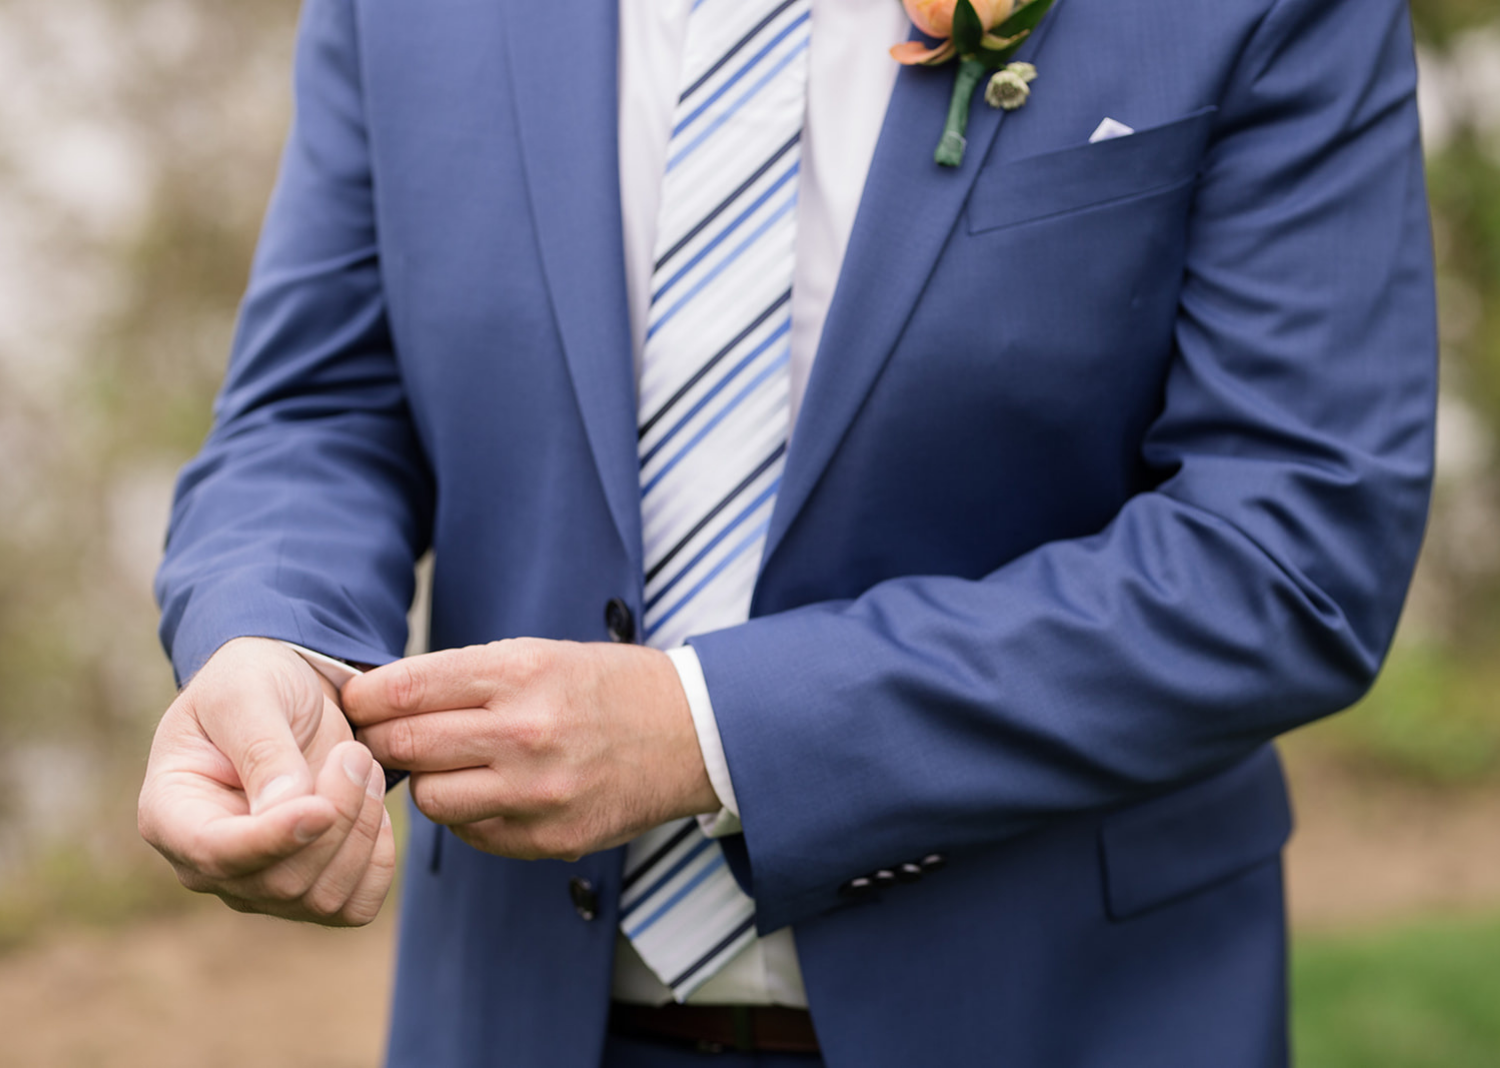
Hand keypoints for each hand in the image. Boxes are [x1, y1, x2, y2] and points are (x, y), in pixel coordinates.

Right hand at [138, 637, 396, 925]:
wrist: (289, 692)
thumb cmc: (254, 683)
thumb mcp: (247, 694)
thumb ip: (261, 748)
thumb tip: (283, 809)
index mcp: (172, 814)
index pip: (216, 854)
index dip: (273, 839)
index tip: (321, 806)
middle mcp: (209, 864)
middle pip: (282, 882)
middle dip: (337, 816)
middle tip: (354, 753)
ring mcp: (258, 885)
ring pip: (324, 898)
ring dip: (363, 829)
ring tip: (362, 766)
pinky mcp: (308, 890)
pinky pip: (355, 906)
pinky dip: (379, 859)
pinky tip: (372, 806)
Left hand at [343, 639, 717, 860]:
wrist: (690, 732)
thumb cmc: (603, 686)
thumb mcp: (538, 655)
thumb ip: (463, 678)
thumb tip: (379, 700)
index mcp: (519, 673)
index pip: (404, 690)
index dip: (366, 698)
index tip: (357, 701)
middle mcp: (525, 733)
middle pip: (406, 746)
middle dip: (380, 741)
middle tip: (378, 737)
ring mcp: (538, 792)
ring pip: (430, 799)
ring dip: (426, 781)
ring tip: (447, 764)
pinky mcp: (551, 838)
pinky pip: (472, 833)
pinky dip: (468, 813)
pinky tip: (490, 791)